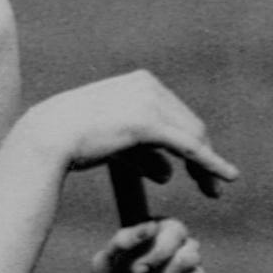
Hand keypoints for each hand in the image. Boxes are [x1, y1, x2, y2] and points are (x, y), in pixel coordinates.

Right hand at [36, 73, 236, 194]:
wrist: (46, 137)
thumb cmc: (69, 141)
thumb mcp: (113, 143)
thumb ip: (143, 154)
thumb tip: (168, 174)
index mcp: (141, 83)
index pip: (176, 114)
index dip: (190, 143)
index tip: (197, 168)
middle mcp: (150, 86)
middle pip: (189, 124)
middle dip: (203, 155)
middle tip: (211, 185)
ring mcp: (149, 102)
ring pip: (192, 136)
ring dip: (207, 164)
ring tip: (214, 190)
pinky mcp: (148, 123)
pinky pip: (187, 147)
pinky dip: (210, 163)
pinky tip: (225, 177)